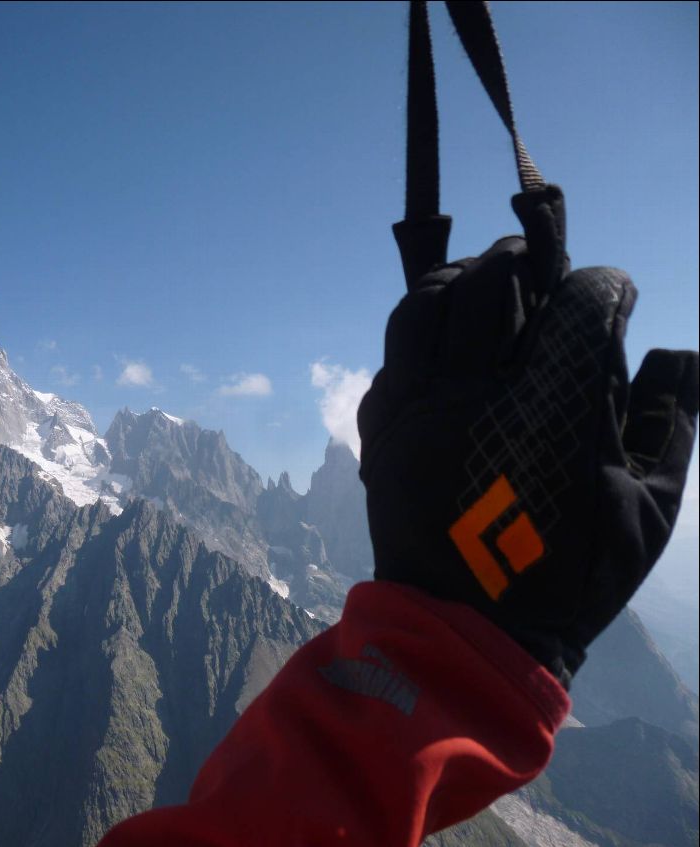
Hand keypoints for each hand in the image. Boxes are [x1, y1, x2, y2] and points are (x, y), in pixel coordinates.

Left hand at [357, 186, 698, 686]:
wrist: (464, 629)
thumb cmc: (569, 577)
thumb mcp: (649, 512)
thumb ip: (673, 422)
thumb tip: (679, 352)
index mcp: (550, 414)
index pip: (580, 304)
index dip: (606, 285)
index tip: (614, 291)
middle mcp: (474, 398)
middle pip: (492, 284)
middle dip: (525, 259)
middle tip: (542, 263)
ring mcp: (416, 411)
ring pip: (424, 307)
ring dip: (457, 280)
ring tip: (482, 278)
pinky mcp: (378, 431)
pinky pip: (391, 356)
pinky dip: (419, 331)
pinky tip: (442, 336)